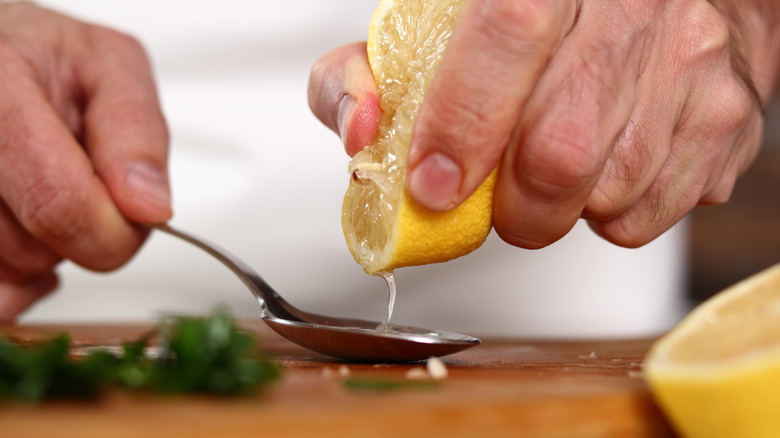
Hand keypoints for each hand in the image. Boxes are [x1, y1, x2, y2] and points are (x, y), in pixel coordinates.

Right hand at [0, 3, 171, 321]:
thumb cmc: (43, 57)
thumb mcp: (110, 66)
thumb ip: (135, 132)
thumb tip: (149, 207)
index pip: (61, 204)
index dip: (112, 231)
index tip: (133, 215)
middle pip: (34, 250)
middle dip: (81, 233)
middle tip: (77, 181)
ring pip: (9, 272)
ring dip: (42, 248)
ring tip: (39, 187)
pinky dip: (16, 280)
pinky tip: (23, 231)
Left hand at [309, 0, 779, 248]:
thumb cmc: (539, 16)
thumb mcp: (437, 24)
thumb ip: (369, 70)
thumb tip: (360, 131)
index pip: (506, 36)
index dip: (462, 123)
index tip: (432, 183)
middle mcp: (635, 6)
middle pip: (558, 150)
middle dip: (506, 207)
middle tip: (489, 197)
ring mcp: (692, 62)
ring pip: (604, 195)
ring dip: (557, 207)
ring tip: (551, 166)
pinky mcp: (728, 118)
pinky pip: (647, 214)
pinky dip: (605, 212)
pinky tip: (600, 166)